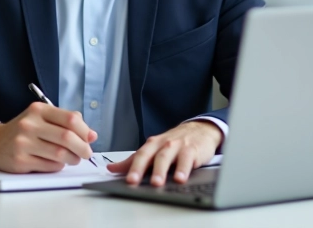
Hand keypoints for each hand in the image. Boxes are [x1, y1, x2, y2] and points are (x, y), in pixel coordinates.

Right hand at [0, 102, 97, 172]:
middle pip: (67, 137)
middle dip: (82, 148)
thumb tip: (92, 135)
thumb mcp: (42, 118)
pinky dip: (59, 166)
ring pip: (60, 154)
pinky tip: (57, 163)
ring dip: (73, 159)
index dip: (85, 131)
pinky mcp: (20, 160)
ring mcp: (23, 143)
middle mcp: (30, 124)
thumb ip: (66, 122)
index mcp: (38, 110)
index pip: (70, 118)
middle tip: (86, 153)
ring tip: (74, 159)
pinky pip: (49, 166)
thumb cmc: (24, 130)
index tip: (90, 138)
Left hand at [107, 121, 221, 185]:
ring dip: (161, 170)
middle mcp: (163, 144)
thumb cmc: (175, 142)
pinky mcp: (192, 150)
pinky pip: (187, 159)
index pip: (139, 155)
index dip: (131, 167)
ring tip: (156, 183)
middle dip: (140, 168)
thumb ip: (133, 160)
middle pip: (150, 156)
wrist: (200, 130)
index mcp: (152, 145)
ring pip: (166, 157)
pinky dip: (183, 169)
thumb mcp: (154, 149)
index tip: (126, 180)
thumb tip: (111, 169)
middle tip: (134, 181)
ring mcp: (177, 146)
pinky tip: (180, 179)